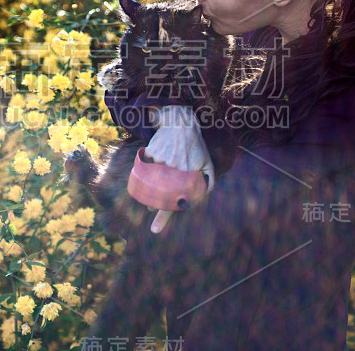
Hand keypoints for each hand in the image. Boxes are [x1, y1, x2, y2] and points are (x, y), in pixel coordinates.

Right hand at [144, 105, 214, 233]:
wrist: (180, 123)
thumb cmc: (195, 145)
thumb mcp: (207, 162)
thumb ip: (208, 180)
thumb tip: (202, 197)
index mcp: (186, 174)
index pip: (173, 201)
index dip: (163, 217)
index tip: (154, 230)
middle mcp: (172, 169)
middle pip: (157, 195)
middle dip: (153, 204)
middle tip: (152, 209)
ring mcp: (160, 161)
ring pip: (150, 183)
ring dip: (149, 189)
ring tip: (153, 186)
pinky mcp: (150, 154)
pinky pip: (146, 168)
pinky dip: (149, 169)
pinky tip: (158, 160)